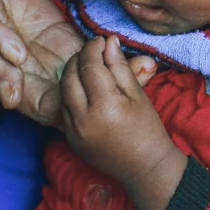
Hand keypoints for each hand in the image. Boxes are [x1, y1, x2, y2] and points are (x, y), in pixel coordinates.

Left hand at [59, 34, 184, 209]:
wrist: (144, 168)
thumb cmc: (147, 130)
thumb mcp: (138, 94)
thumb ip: (120, 67)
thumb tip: (109, 42)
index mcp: (104, 105)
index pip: (89, 66)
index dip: (92, 48)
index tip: (100, 41)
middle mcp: (83, 118)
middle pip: (69, 76)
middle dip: (78, 58)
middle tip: (92, 51)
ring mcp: (73, 131)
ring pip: (62, 91)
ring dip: (72, 74)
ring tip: (87, 67)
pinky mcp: (69, 139)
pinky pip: (63, 108)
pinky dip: (70, 93)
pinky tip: (84, 89)